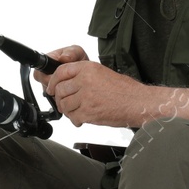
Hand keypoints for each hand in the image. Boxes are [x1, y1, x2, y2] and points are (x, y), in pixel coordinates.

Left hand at [33, 47, 148, 128]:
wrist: (138, 103)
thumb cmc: (125, 90)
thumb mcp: (102, 73)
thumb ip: (83, 76)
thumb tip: (67, 83)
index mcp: (88, 68)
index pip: (61, 71)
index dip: (53, 81)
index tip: (51, 87)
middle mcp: (85, 80)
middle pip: (60, 90)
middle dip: (60, 98)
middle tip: (65, 103)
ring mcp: (86, 97)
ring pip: (64, 104)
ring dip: (68, 110)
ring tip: (77, 111)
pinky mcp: (88, 112)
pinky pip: (73, 117)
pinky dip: (75, 119)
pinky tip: (82, 118)